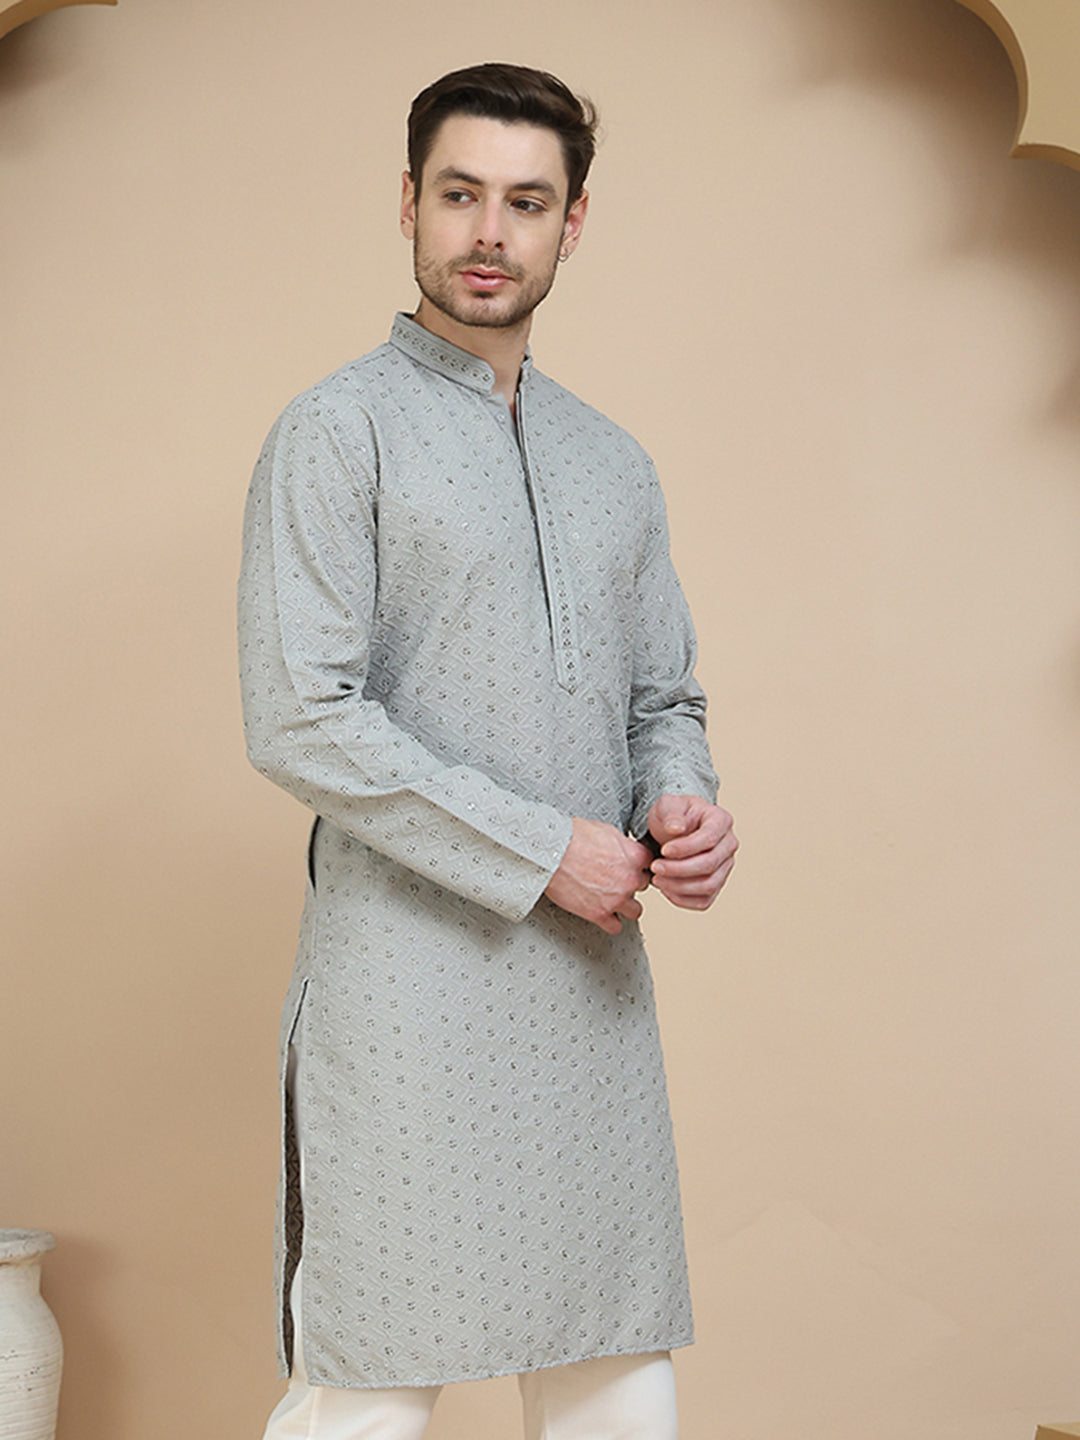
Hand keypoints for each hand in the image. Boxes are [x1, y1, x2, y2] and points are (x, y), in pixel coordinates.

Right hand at [544, 817, 653, 934]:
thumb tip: (625, 849)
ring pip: (635, 911)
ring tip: (612, 899)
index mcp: (635, 856)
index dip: (638, 864)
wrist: (551, 852)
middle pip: (643, 886)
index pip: (650, 864)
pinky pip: (615, 927)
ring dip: (625, 905)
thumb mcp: (606, 830)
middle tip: (615, 879)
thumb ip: (623, 844)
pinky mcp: (598, 914)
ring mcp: (616, 899)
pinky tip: (603, 913)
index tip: (630, 865)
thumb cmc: (573, 837)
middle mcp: (630, 879)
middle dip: (630, 883)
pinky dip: (610, 921)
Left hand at [646, 794, 737, 910]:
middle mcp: (729, 844)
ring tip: (657, 878)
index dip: (685, 848)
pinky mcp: (716, 883)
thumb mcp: (667, 804)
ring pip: (708, 886)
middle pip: (709, 865)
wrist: (673, 829)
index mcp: (721, 820)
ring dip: (679, 887)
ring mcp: (725, 866)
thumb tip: (676, 829)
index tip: (663, 850)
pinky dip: (683, 899)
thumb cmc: (673, 815)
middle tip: (655, 867)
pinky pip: (704, 900)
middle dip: (678, 869)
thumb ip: (671, 812)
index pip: (709, 839)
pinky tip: (666, 889)